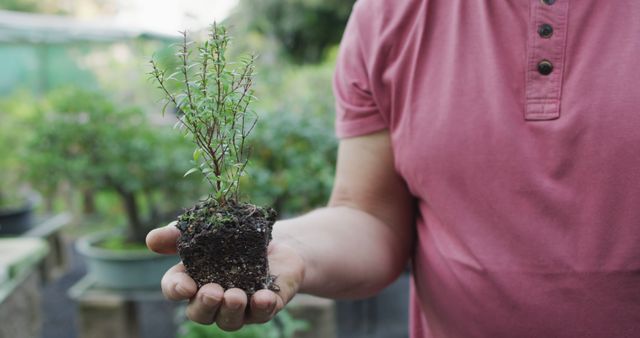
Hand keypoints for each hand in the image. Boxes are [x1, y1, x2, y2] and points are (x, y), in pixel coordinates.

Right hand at [146, 221, 304, 330]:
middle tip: (212, 292)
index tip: (185, 285)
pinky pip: (262, 314)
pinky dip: (262, 307)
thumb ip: (178, 234)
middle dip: (204, 305)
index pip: (175, 289)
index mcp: (193, 280)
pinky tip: (264, 296)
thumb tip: (151, 239)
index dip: (176, 289)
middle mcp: (213, 300)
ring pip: (229, 320)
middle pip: (200, 313)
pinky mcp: (265, 307)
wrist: (277, 240)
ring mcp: (239, 307)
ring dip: (230, 310)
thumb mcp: (206, 229)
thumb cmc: (234, 237)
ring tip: (235, 296)